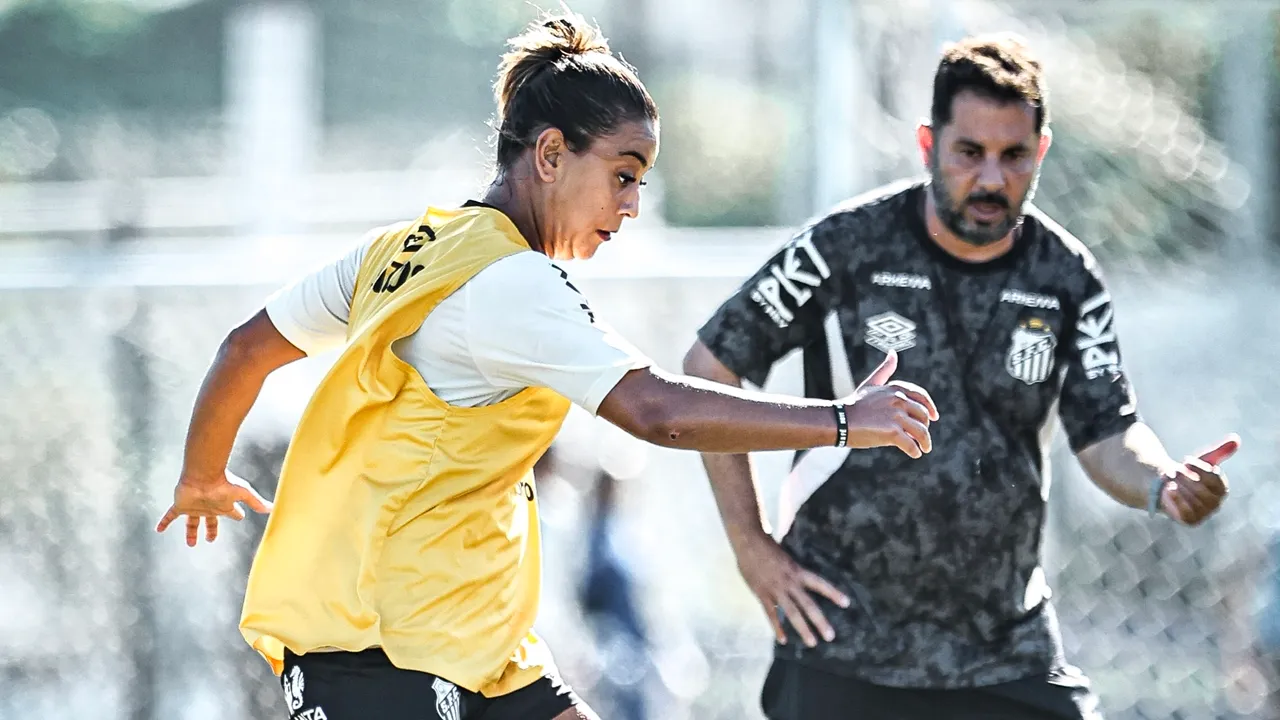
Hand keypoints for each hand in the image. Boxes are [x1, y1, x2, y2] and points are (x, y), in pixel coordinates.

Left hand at [156, 470, 272, 545]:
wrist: (203, 475)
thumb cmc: (225, 483)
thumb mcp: (243, 494)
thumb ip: (256, 502)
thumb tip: (272, 509)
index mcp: (224, 505)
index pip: (232, 513)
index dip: (236, 516)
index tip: (240, 518)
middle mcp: (209, 507)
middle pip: (211, 521)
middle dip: (212, 530)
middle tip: (211, 539)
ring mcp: (195, 507)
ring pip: (192, 523)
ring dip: (191, 533)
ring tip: (191, 543)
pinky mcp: (181, 506)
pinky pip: (171, 516)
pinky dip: (165, 522)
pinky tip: (158, 530)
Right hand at [732, 530, 850, 647]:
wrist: (748, 542)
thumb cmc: (767, 546)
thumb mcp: (786, 558)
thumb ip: (792, 572)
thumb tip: (798, 582)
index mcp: (797, 571)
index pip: (820, 584)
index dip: (833, 593)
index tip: (846, 603)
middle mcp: (790, 582)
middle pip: (808, 605)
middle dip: (820, 621)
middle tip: (830, 636)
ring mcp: (776, 590)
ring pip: (792, 613)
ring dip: (803, 629)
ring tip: (812, 642)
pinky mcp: (762, 594)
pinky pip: (771, 614)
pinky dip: (777, 628)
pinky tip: (783, 640)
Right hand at [842, 350, 938, 457]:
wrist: (839, 420)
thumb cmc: (854, 404)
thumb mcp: (871, 384)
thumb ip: (884, 369)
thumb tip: (893, 353)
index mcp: (896, 389)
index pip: (921, 397)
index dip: (930, 408)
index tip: (934, 417)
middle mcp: (898, 400)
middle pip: (923, 416)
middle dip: (925, 428)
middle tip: (923, 438)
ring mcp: (896, 416)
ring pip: (921, 432)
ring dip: (925, 442)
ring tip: (924, 449)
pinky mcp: (892, 432)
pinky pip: (910, 444)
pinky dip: (915, 451)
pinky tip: (915, 454)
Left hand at [1159, 434, 1238, 525]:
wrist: (1167, 486)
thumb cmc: (1189, 473)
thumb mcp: (1204, 460)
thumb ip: (1220, 451)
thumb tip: (1236, 439)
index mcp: (1222, 489)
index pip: (1214, 478)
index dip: (1199, 468)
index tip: (1185, 459)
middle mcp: (1215, 503)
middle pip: (1202, 489)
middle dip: (1187, 477)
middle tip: (1176, 469)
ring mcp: (1204, 513)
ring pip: (1193, 500)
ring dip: (1180, 486)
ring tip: (1171, 478)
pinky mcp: (1191, 520)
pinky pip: (1186, 513)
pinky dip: (1176, 500)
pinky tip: (1169, 489)